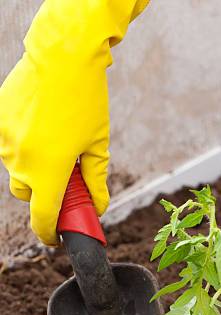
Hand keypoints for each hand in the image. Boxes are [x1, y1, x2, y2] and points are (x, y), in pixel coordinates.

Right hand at [0, 0, 149, 246]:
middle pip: (27, 194)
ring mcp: (6, 142)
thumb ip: (96, 182)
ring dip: (33, 167)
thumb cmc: (86, 102)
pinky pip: (9, 145)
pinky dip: (24, 145)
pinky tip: (42, 125)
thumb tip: (98, 208)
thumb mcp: (98, 146)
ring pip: (17, 170)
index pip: (43, 218)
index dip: (48, 234)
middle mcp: (22, 162)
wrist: (62, 56)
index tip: (55, 238)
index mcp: (48, 173)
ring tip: (55, 142)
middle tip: (64, 176)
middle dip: (44, 192)